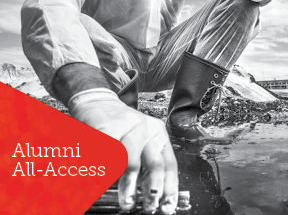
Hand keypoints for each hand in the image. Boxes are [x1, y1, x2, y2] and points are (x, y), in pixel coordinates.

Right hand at [68, 88, 177, 213]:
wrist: (98, 102)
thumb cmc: (120, 126)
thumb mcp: (141, 141)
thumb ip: (148, 163)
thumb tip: (154, 194)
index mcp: (158, 134)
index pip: (169, 163)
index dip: (170, 187)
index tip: (167, 206)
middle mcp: (146, 129)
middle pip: (155, 164)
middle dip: (153, 190)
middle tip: (149, 207)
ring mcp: (128, 127)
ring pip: (132, 163)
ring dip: (129, 187)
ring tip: (127, 202)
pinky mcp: (108, 128)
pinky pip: (109, 157)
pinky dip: (106, 174)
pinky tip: (104, 184)